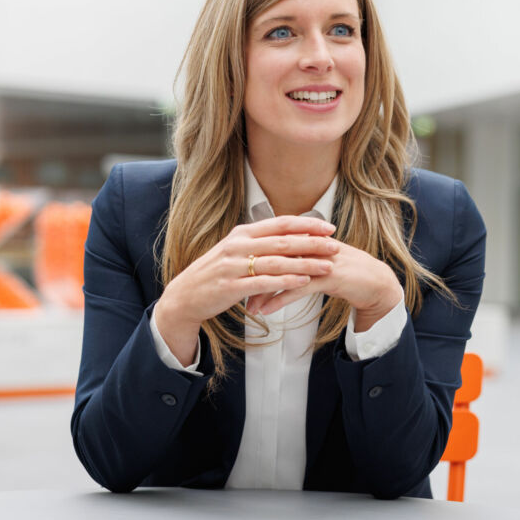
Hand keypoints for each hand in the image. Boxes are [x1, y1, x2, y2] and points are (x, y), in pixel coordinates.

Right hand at [155, 216, 338, 363]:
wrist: (185, 296)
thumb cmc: (214, 275)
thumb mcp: (234, 251)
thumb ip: (258, 243)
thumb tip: (288, 237)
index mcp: (242, 233)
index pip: (280, 223)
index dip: (306, 224)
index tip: (329, 227)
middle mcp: (238, 245)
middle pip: (283, 241)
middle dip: (312, 243)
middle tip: (335, 246)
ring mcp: (234, 265)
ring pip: (277, 262)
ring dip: (305, 264)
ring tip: (327, 266)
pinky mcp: (231, 286)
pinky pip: (264, 283)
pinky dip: (286, 282)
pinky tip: (304, 283)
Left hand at [246, 240, 402, 332]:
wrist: (376, 281)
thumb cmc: (346, 271)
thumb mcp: (318, 259)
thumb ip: (298, 255)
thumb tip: (274, 260)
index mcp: (307, 237)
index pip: (272, 244)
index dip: (252, 258)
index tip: (235, 273)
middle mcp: (311, 244)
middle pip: (273, 258)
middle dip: (252, 275)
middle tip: (234, 291)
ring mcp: (320, 259)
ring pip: (283, 273)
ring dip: (262, 290)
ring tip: (247, 306)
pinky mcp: (329, 276)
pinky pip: (297, 288)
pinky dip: (279, 299)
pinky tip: (266, 310)